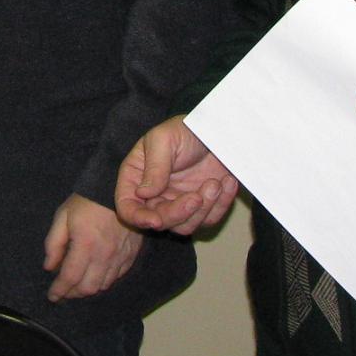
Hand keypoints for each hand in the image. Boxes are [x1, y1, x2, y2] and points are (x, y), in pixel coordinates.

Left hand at [43, 194, 142, 302]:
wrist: (117, 190)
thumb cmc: (86, 202)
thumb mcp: (63, 216)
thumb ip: (53, 243)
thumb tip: (49, 267)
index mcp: (85, 245)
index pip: (70, 278)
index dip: (59, 290)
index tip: (52, 296)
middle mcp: (104, 255)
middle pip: (88, 288)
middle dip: (73, 294)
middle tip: (64, 291)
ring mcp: (120, 257)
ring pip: (103, 285)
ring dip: (88, 289)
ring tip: (78, 286)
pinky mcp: (131, 255)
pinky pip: (117, 277)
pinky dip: (104, 281)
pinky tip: (95, 276)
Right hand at [115, 116, 237, 234]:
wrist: (215, 130)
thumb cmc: (183, 130)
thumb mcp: (164, 139)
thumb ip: (154, 166)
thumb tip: (143, 193)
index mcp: (136, 179)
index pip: (128, 207)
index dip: (138, 218)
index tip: (155, 221)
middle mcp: (155, 197)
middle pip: (159, 221)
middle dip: (178, 213)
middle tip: (196, 197)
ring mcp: (179, 203)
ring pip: (185, 226)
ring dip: (202, 210)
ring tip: (215, 183)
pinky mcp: (202, 207)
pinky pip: (209, 219)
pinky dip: (220, 205)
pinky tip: (227, 183)